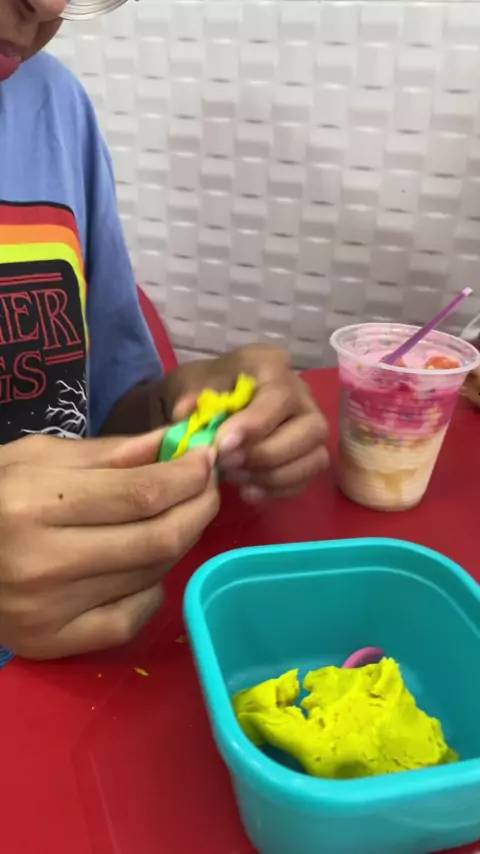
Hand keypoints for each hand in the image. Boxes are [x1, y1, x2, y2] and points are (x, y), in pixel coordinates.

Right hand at [0, 432, 218, 658]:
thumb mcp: (33, 457)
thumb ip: (106, 453)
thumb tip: (172, 443)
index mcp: (34, 504)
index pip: (141, 494)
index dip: (188, 476)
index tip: (207, 459)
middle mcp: (43, 563)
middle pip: (157, 539)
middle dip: (199, 507)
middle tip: (209, 488)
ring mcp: (48, 611)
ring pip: (151, 576)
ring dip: (178, 541)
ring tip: (176, 515)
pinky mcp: (51, 644)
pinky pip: (130, 620)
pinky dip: (151, 589)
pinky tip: (142, 567)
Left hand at [171, 345, 328, 502]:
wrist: (212, 399)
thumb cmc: (206, 386)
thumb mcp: (192, 382)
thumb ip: (190, 397)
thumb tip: (185, 413)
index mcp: (273, 366)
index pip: (280, 396)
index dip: (255, 425)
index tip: (223, 445)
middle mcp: (303, 395)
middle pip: (310, 429)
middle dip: (266, 454)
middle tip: (227, 463)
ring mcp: (310, 426)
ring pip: (315, 458)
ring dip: (272, 475)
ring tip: (234, 476)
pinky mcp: (309, 454)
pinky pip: (306, 479)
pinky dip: (277, 490)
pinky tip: (247, 490)